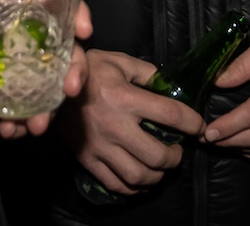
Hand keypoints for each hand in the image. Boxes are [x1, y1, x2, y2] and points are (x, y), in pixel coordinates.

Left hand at [0, 0, 92, 138]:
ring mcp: (15, 68)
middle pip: (63, 49)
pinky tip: (10, 131)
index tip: (84, 31)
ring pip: (48, 85)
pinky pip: (22, 109)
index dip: (78, 12)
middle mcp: (22, 37)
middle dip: (74, 70)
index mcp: (12, 8)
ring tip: (36, 126)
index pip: (57, 3)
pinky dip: (20, 123)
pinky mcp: (2, 93)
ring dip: (49, 107)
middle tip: (70, 90)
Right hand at [59, 49, 204, 195]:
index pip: (171, 115)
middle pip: (157, 155)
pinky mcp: (87, 160)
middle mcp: (115, 125)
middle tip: (177, 151)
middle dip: (175, 157)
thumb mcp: (119, 61)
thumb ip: (147, 72)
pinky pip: (115, 184)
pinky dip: (133, 188)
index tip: (199, 126)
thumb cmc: (89, 70)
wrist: (50, 85)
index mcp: (125, 97)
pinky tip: (141, 179)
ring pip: (138, 176)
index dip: (192, 123)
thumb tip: (168, 85)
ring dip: (157, 176)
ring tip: (161, 167)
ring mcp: (100, 146)